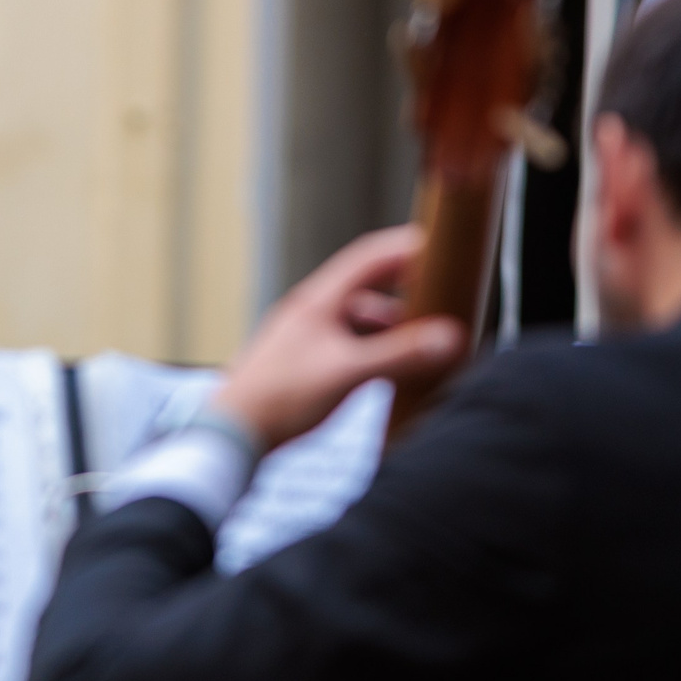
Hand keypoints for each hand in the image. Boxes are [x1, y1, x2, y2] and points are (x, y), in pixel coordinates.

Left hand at [212, 225, 466, 451]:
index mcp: (318, 301)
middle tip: (441, 297)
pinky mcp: (301, 363)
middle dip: (404, 292)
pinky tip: (388, 370)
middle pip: (365, 289)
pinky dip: (371, 350)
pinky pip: (346, 345)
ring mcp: (304, 338)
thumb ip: (399, 355)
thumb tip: (448, 337)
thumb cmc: (282, 398)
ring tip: (421, 341)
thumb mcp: (348, 373)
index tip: (440, 245)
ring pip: (356, 321)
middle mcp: (310, 313)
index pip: (368, 258)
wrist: (232, 434)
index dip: (404, 248)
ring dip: (389, 327)